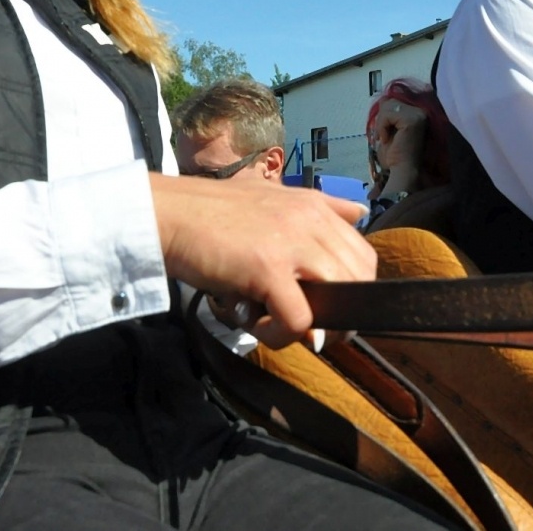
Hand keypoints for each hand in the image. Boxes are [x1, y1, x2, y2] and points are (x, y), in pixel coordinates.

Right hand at [150, 173, 373, 348]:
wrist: (169, 214)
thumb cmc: (212, 212)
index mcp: (315, 206)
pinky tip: (262, 328)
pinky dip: (285, 335)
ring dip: (317, 327)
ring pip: (337, 299)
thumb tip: (360, 212)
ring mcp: (291, 244)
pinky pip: (299, 319)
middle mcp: (311, 221)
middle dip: (342, 313)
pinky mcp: (268, 269)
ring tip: (283, 329)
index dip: (355, 288)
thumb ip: (319, 205)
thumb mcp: (273, 195)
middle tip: (312, 330)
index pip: (363, 254)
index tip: (330, 306)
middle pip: (358, 279)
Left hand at [371, 99, 427, 197]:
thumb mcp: (390, 128)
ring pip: (388, 106)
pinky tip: (386, 139)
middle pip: (391, 101)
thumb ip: (390, 113)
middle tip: (384, 136)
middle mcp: (422, 111)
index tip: (385, 132)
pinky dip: (381, 127)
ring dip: (381, 124)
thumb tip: (383, 98)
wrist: (403, 171)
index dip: (385, 115)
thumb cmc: (396, 155)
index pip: (395, 101)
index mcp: (418, 113)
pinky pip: (387, 114)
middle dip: (382, 119)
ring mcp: (419, 115)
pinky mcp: (412, 120)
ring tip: (386, 138)